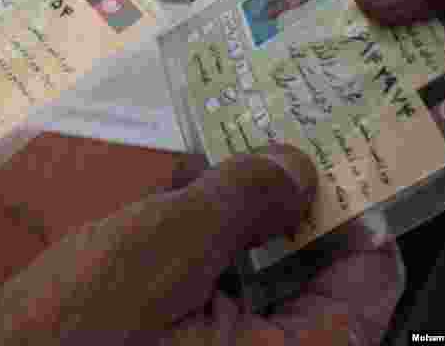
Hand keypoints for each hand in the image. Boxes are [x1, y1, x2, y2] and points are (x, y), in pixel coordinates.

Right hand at [0, 145, 402, 345]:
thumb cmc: (74, 333)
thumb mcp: (161, 251)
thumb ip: (239, 200)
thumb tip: (299, 164)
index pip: (370, 270)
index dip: (355, 195)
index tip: (336, 131)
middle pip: (316, 268)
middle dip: (286, 194)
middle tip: (272, 120)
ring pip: (262, 274)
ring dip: (238, 211)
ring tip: (222, 140)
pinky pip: (218, 293)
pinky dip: (203, 244)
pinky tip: (178, 190)